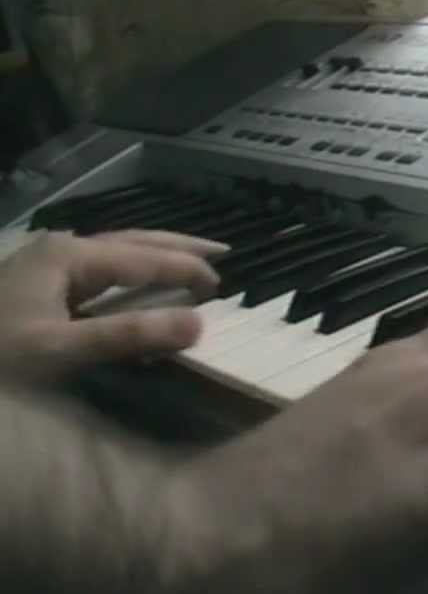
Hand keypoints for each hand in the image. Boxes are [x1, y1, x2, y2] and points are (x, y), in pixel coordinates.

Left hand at [0, 229, 225, 383]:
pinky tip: (137, 285)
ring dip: (156, 259)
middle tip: (223, 252)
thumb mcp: (60, 351)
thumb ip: (129, 335)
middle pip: (131, 242)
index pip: (142, 257)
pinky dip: (132, 277)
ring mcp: (44, 271)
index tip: (225, 285)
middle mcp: (57, 253)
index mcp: (67, 256)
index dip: (185, 269)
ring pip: (114, 255)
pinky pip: (99, 276)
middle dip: (177, 248)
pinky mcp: (36, 292)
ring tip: (192, 262)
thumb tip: (200, 324)